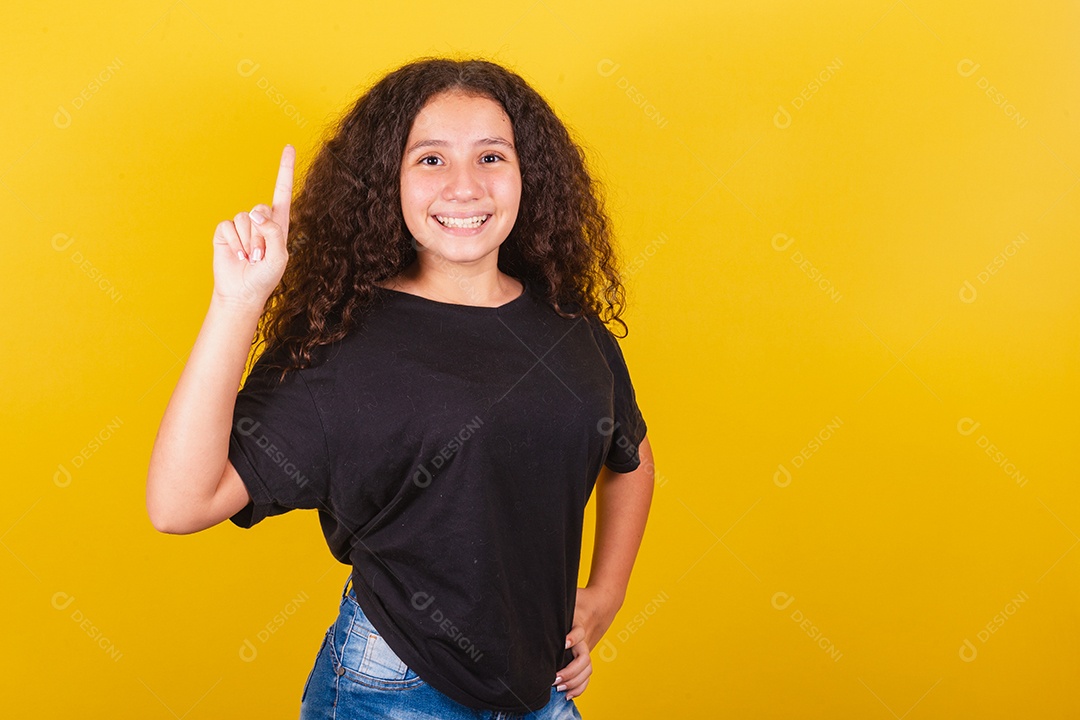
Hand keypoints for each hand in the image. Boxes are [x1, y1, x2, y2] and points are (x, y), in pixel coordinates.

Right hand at [211, 144, 294, 309]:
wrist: (243, 292)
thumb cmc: (265, 276)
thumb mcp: (279, 256)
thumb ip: (274, 232)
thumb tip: (256, 214)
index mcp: (279, 223)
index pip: (283, 191)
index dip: (285, 169)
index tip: (289, 147)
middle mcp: (260, 220)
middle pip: (261, 208)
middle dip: (261, 234)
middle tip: (261, 255)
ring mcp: (242, 225)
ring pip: (245, 219)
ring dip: (249, 241)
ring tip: (250, 257)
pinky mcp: (225, 231)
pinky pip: (229, 225)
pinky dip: (235, 241)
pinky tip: (238, 255)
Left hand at [554, 585, 621, 700]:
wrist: (602, 603)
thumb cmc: (580, 598)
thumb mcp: (567, 594)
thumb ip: (552, 595)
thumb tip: (530, 589)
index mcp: (579, 623)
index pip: (578, 632)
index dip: (572, 638)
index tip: (563, 642)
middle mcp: (585, 638)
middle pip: (583, 658)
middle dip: (570, 670)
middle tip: (553, 677)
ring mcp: (587, 648)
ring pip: (587, 669)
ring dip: (574, 681)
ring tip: (557, 688)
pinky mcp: (587, 655)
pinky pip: (587, 675)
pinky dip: (580, 687)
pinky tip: (568, 695)